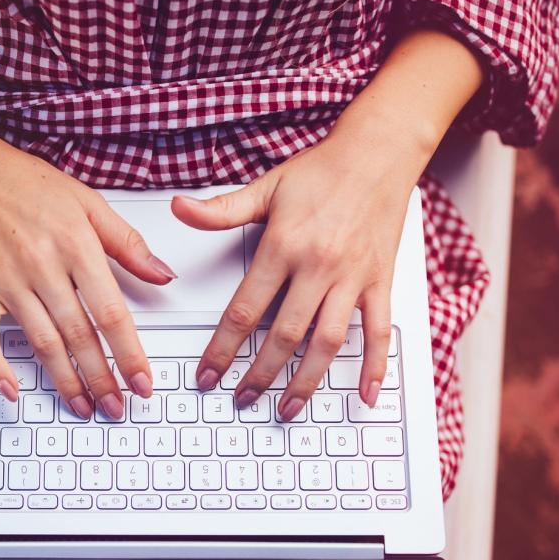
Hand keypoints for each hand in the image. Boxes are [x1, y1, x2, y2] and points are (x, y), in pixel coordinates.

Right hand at [0, 145, 176, 418]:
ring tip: (82, 407)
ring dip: (64, 381)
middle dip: (101, 379)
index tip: (142, 382)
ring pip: (41, 342)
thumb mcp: (90, 204)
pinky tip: (13, 391)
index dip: (129, 354)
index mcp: (76, 245)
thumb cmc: (30, 186)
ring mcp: (8, 281)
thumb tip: (163, 275)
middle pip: (78, 336)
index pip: (110, 313)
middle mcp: (42, 266)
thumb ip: (128, 244)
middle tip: (117, 407)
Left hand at [173, 137, 410, 419]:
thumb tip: (180, 209)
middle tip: (241, 399)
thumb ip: (221, 209)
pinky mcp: (379, 282)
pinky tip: (364, 394)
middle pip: (283, 336)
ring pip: (326, 343)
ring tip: (286, 407)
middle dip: (259, 375)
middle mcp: (318, 266)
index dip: (222, 348)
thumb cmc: (323, 169)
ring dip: (306, 382)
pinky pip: (379, 331)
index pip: (245, 310)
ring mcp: (351, 278)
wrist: (379, 152)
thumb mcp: (266, 187)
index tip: (207, 374)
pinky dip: (374, 366)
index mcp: (284, 246)